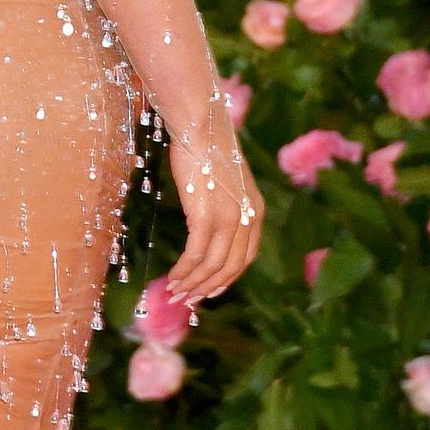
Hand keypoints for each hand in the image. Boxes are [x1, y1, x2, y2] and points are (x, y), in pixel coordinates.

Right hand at [166, 137, 263, 304]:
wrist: (202, 127)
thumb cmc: (207, 149)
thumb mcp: (227, 181)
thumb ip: (226, 205)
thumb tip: (208, 225)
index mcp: (255, 211)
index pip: (246, 257)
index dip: (228, 278)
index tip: (211, 290)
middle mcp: (247, 219)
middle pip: (230, 267)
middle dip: (207, 288)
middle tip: (188, 301)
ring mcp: (228, 219)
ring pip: (212, 266)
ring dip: (192, 284)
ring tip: (175, 294)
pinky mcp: (206, 218)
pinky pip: (196, 256)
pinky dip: (184, 271)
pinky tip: (173, 278)